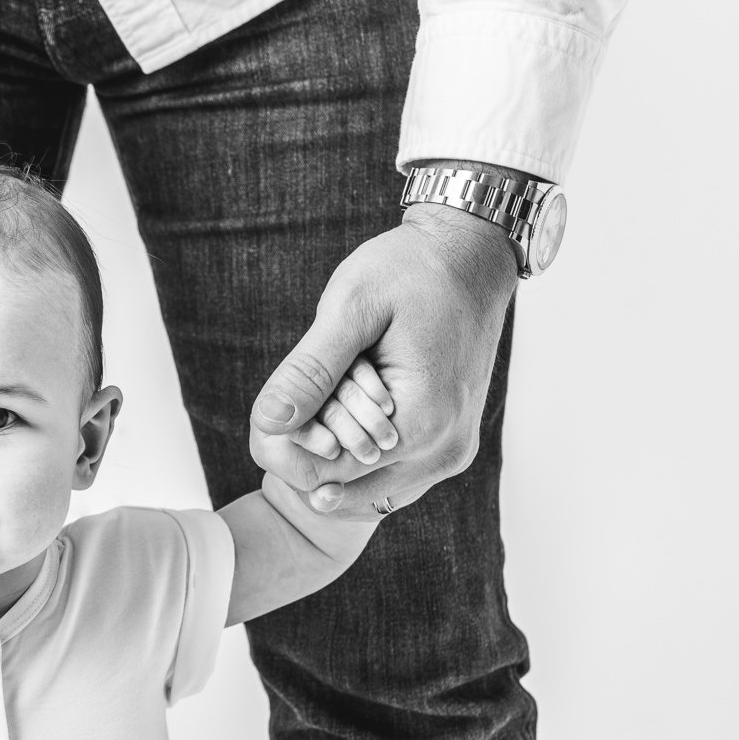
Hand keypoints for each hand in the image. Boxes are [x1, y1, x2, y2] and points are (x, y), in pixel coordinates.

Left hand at [249, 203, 519, 519]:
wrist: (471, 255)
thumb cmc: (411, 271)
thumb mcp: (351, 310)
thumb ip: (310, 371)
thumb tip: (267, 422)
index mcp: (420, 426)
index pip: (322, 474)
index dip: (284, 447)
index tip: (274, 405)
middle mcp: (443, 453)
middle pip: (340, 484)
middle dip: (307, 445)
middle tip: (299, 391)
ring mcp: (451, 453)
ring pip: (363, 483)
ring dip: (333, 446)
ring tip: (329, 390)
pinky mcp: (450, 444)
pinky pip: (388, 472)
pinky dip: (357, 446)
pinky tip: (347, 406)